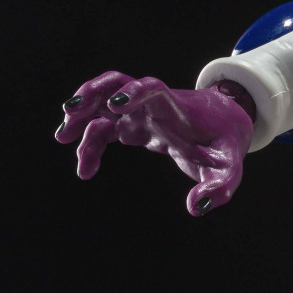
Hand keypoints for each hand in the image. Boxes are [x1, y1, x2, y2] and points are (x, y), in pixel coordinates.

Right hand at [56, 71, 254, 214]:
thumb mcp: (230, 170)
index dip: (135, 92)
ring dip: (81, 114)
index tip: (116, 105)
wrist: (224, 124)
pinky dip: (89, 141)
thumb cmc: (225, 145)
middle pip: (116, 84)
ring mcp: (139, 111)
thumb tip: (195, 207)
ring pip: (102, 102)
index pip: (153, 89)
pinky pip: (103, 126)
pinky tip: (85, 169)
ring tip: (62, 138)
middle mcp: (153, 104)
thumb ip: (219, 189)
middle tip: (71, 113)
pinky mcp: (132, 124)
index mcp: (176, 108)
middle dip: (92, 94)